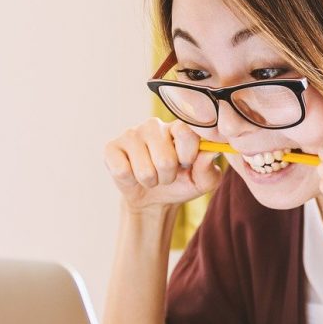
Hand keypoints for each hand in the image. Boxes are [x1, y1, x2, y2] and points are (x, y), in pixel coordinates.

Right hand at [103, 117, 221, 212]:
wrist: (154, 198)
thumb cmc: (181, 183)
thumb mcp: (202, 181)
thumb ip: (209, 168)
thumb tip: (211, 152)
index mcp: (178, 127)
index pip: (186, 132)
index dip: (188, 155)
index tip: (187, 164)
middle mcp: (154, 125)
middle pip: (165, 159)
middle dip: (168, 176)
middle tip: (166, 175)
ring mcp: (131, 134)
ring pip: (145, 170)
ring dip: (151, 181)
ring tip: (151, 176)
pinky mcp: (111, 147)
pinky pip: (123, 171)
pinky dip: (131, 181)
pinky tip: (132, 174)